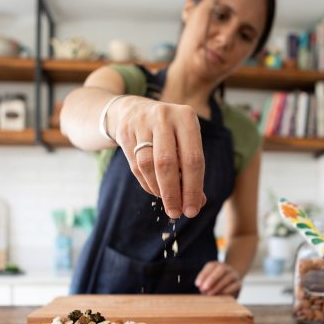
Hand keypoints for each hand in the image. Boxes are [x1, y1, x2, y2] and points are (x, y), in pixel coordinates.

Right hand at [114, 98, 205, 218]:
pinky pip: (135, 166)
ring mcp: (141, 123)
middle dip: (173, 193)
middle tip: (176, 213)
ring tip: (167, 202)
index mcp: (186, 117)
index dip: (193, 188)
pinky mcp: (125, 132)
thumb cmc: (170, 132)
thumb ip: (192, 169)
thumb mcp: (186, 142)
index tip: (192, 210)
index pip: (193, 159)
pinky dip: (147, 183)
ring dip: (158, 190)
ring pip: (148, 165)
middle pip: (167, 163)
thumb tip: (198, 202)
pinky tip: (155, 190)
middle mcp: (164, 117)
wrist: (134, 110)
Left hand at [195, 261, 241, 296]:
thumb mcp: (209, 280)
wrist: (232, 281)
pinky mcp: (239, 283)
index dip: (203, 275)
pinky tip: (220, 296)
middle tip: (204, 288)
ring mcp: (234, 274)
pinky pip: (234, 286)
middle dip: (211, 279)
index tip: (197, 284)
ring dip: (218, 286)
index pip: (211, 266)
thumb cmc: (216, 283)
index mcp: (217, 264)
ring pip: (228, 278)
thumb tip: (201, 289)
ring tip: (210, 294)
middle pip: (221, 269)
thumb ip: (204, 283)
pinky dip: (226, 291)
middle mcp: (227, 267)